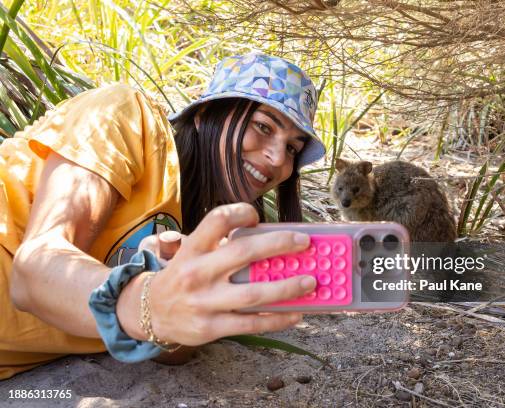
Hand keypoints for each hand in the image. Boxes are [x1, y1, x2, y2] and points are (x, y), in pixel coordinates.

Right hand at [145, 203, 315, 345]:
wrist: (149, 313)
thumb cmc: (181, 277)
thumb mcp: (191, 254)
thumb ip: (219, 246)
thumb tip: (270, 241)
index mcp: (192, 249)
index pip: (217, 220)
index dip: (241, 213)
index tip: (257, 217)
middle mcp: (197, 273)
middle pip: (243, 252)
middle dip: (279, 244)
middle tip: (304, 242)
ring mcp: (204, 302)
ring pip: (254, 294)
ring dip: (287, 287)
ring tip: (310, 281)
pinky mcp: (211, 327)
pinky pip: (251, 324)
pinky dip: (277, 319)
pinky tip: (296, 313)